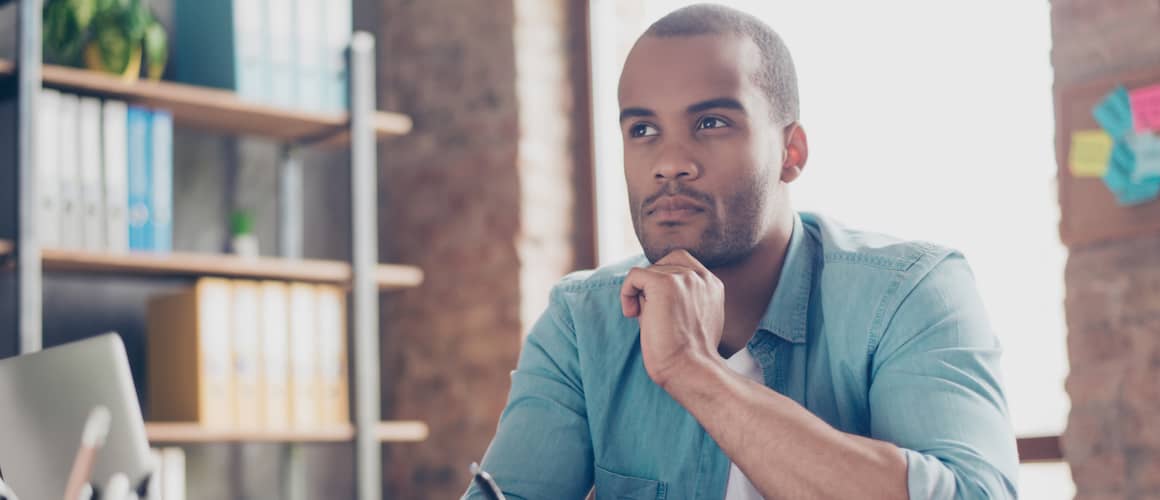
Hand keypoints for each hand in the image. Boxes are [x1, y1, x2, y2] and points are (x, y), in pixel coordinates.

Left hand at [620, 250, 724, 389]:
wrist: (689, 370)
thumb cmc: (688, 355)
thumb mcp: (693, 319)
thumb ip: (682, 298)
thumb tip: (647, 290)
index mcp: (712, 285)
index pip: (682, 263)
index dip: (663, 279)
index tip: (659, 306)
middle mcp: (701, 277)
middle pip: (663, 264)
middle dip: (652, 285)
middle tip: (649, 313)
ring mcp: (684, 278)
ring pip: (648, 272)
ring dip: (641, 294)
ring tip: (646, 321)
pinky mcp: (664, 284)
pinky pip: (634, 275)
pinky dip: (626, 292)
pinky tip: (631, 314)